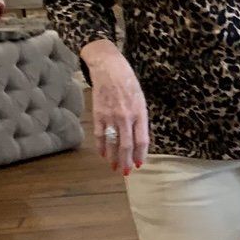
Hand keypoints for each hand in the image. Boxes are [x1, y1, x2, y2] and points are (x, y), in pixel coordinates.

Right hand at [82, 44, 149, 174]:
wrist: (109, 68)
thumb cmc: (128, 83)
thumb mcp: (141, 100)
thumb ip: (140, 119)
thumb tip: (138, 139)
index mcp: (140, 113)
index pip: (142, 140)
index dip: (140, 154)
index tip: (139, 164)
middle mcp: (126, 117)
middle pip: (127, 145)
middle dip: (126, 161)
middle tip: (125, 172)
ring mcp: (111, 116)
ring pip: (113, 143)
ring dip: (114, 157)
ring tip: (115, 167)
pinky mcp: (98, 114)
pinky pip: (99, 135)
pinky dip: (101, 146)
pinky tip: (103, 155)